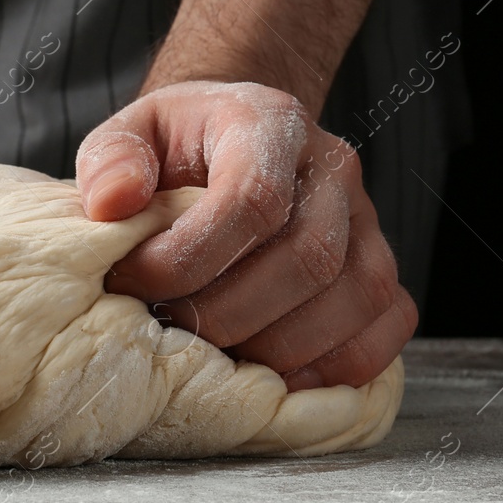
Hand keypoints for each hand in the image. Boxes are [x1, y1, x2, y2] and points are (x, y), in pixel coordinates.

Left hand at [75, 81, 415, 390]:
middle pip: (309, 258)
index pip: (253, 199)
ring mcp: (368, 218)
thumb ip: (110, 160)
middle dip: (228, 314)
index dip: (190, 258)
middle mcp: (332, 168)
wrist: (233, 139)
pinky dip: (340, 365)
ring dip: (279, 348)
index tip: (134, 283)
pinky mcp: (381, 263)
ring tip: (215, 357)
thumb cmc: (177, 146)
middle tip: (170, 330)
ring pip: (356, 297)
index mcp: (269, 123)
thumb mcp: (130, 132)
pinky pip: (392, 322)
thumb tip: (111, 205)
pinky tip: (279, 379)